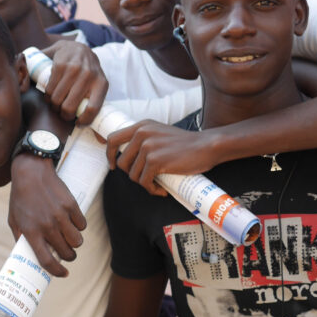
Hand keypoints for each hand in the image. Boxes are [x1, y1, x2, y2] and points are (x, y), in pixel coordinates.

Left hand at [9, 155, 84, 276]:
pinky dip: (78, 226)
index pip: (46, 260)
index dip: (57, 271)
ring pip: (77, 241)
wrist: (31, 172)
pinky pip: (82, 225)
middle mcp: (47, 226)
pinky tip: (71, 222)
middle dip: (68, 256)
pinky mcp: (71, 205)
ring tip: (69, 237)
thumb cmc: (20, 198)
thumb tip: (29, 256)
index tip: (63, 274)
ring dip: (75, 243)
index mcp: (31, 232)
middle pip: (67, 253)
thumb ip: (20, 238)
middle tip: (66, 252)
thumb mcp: (13, 220)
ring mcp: (60, 215)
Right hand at [40, 40, 107, 124]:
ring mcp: (73, 70)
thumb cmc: (87, 70)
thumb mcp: (97, 82)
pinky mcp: (60, 66)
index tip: (79, 123)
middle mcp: (88, 76)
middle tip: (62, 113)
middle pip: (70, 107)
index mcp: (101, 83)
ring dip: (53, 106)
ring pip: (57, 99)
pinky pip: (50, 90)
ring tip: (55, 104)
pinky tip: (50, 96)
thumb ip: (95, 101)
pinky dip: (48, 97)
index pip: (93, 108)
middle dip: (63, 114)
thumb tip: (94, 131)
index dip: (84, 121)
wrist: (77, 47)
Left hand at [105, 120, 223, 196]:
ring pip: (132, 174)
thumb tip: (125, 155)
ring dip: (144, 183)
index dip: (109, 155)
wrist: (207, 146)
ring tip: (156, 183)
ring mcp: (148, 146)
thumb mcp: (160, 133)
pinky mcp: (155, 160)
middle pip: (121, 162)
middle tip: (146, 178)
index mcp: (141, 126)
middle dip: (131, 174)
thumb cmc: (186, 144)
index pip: (112, 139)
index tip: (114, 165)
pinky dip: (152, 189)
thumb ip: (144, 139)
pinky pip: (144, 182)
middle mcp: (142, 133)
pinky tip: (161, 190)